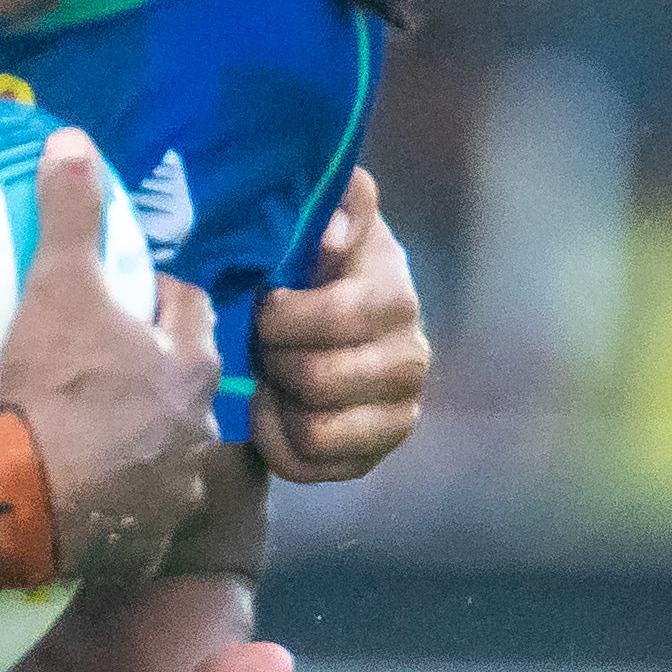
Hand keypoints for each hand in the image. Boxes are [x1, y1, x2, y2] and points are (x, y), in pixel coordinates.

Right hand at [0, 134, 225, 586]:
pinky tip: (79, 490)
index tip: (121, 300)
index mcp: (189, 364)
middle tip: (101, 362)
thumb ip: (71, 216)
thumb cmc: (54, 390)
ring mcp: (174, 491)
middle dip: (154, 370)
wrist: (24, 503)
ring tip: (87, 428)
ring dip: (139, 437)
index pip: (190, 311)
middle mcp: (198, 429)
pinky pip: (138, 512)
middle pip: (184, 383)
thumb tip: (72, 141)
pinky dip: (118, 499)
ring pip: (166, 450)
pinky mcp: (144, 541)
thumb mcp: (58, 288)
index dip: (156, 299)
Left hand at [251, 166, 428, 483]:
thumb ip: (341, 205)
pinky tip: (275, 408)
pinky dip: (276, 441)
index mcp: (396, 299)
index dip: (284, 316)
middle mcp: (411, 360)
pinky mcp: (372, 456)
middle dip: (274, 360)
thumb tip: (331, 234)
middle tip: (260, 342)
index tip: (266, 301)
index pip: (339, 318)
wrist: (325, 325)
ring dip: (277, 402)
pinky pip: (308, 466)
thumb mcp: (327, 222)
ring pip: (316, 432)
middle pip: (320, 381)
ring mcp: (398, 414)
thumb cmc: (315, 269)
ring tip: (270, 374)